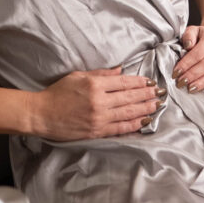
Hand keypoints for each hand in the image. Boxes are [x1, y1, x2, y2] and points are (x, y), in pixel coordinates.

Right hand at [31, 66, 164, 140]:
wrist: (42, 114)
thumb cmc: (57, 93)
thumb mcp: (77, 76)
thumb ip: (101, 74)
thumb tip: (120, 71)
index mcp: (94, 84)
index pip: (124, 82)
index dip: (140, 82)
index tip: (150, 82)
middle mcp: (99, 101)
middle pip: (130, 97)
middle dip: (147, 95)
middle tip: (160, 93)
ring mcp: (99, 118)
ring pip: (129, 113)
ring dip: (145, 109)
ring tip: (157, 105)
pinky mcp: (97, 131)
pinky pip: (121, 128)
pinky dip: (135, 124)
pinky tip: (145, 121)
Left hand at [173, 25, 203, 94]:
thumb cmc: (202, 36)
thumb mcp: (193, 30)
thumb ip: (188, 36)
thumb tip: (187, 46)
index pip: (197, 54)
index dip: (186, 64)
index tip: (175, 72)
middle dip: (192, 75)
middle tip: (180, 82)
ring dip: (201, 83)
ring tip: (189, 88)